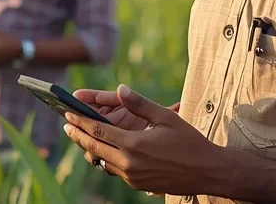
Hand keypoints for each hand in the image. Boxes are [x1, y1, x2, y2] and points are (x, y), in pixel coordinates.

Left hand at [63, 85, 221, 196]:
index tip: (68, 113)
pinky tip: (105, 150)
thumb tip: (120, 89)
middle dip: (78, 136)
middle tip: (66, 125)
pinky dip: (106, 159)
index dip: (81, 122)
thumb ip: (140, 103)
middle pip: (94, 148)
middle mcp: (129, 164)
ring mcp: (133, 177)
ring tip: (82, 136)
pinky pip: (116, 171)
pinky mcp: (138, 185)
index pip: (98, 131)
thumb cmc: (189, 141)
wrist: (208, 172)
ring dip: (90, 148)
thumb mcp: (166, 117)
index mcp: (134, 145)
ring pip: (103, 161)